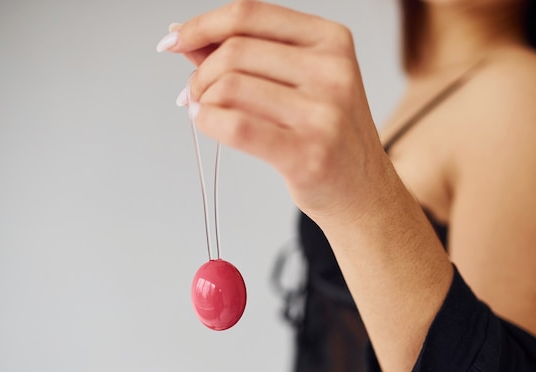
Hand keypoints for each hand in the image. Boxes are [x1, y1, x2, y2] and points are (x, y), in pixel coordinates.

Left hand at [158, 0, 388, 221]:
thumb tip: (184, 36)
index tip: (174, 39)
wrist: (361, 190)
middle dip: (200, 73)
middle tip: (193, 93)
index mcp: (332, 40)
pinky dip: (207, 121)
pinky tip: (205, 122)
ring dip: (202, 99)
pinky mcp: (308, 153)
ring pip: (230, 86)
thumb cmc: (328, 135)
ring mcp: (324, 113)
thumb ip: (248, 55)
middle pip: (235, 51)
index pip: (250, 15)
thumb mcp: (301, 81)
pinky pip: (236, 126)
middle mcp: (333, 71)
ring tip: (205, 111)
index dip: (201, 25)